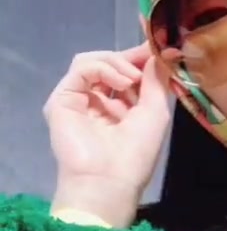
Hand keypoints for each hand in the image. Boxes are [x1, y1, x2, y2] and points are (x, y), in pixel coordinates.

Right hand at [45, 44, 171, 226]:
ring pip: (93, 62)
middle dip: (131, 58)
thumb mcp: (156, 113)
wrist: (108, 180)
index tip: (159, 49)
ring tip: (134, 78)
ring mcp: (78, 100)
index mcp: (119, 110)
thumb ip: (157, 81)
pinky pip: (82, 69)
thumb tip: (158, 53)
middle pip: (109, 65)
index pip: (125, 75)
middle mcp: (97, 103)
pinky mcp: (62, 99)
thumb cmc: (135, 154)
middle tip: (149, 57)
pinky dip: (105, 68)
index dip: (141, 60)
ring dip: (118, 63)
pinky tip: (123, 81)